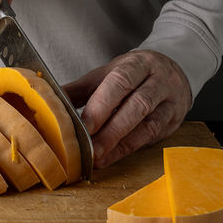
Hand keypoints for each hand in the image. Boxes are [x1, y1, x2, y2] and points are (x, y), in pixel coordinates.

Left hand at [64, 50, 191, 167]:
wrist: (172, 69)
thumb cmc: (131, 74)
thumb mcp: (106, 75)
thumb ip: (79, 89)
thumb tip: (49, 101)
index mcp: (138, 64)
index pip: (121, 82)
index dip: (102, 105)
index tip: (85, 126)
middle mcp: (159, 80)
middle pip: (138, 105)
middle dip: (112, 130)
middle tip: (91, 149)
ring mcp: (170, 101)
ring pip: (148, 125)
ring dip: (120, 144)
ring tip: (98, 158)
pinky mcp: (173, 120)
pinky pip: (151, 137)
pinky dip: (128, 149)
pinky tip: (110, 157)